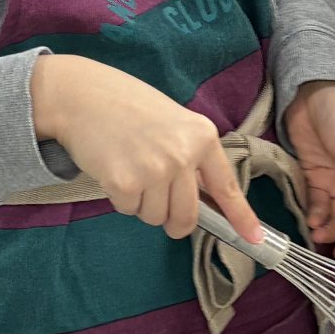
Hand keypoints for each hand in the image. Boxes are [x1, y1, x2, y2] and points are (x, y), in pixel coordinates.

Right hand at [32, 52, 259, 241]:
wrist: (81, 95)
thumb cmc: (126, 106)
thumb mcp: (173, 123)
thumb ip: (191, 156)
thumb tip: (202, 200)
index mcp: (201, 136)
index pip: (226, 185)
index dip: (240, 216)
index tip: (254, 238)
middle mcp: (183, 154)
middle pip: (188, 215)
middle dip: (174, 221)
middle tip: (157, 204)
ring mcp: (155, 170)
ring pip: (156, 216)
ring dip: (142, 203)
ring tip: (129, 168)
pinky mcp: (125, 182)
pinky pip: (128, 210)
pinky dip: (120, 198)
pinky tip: (113, 169)